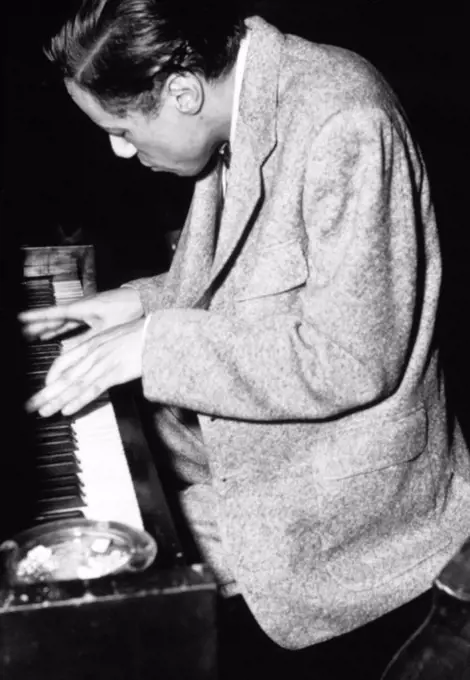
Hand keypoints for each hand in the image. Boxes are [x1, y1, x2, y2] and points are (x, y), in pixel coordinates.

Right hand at [18, 287, 143, 341]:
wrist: (142, 301)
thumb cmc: (126, 310)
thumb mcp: (105, 328)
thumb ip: (86, 339)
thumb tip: (68, 351)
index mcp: (80, 308)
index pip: (53, 313)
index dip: (36, 317)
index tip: (21, 318)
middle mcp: (81, 309)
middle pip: (55, 318)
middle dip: (39, 325)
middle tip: (23, 332)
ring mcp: (87, 312)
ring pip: (64, 322)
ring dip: (50, 329)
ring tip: (35, 335)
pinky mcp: (94, 317)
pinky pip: (74, 324)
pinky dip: (65, 331)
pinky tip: (58, 338)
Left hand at [25, 318, 145, 416]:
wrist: (157, 333)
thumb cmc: (140, 335)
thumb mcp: (114, 337)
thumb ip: (101, 349)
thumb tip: (92, 359)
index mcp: (92, 343)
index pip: (63, 360)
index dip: (51, 376)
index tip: (44, 387)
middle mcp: (93, 353)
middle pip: (64, 376)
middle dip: (46, 393)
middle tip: (30, 406)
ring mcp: (103, 363)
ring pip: (75, 385)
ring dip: (57, 400)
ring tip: (44, 412)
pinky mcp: (115, 373)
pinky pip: (93, 389)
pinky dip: (79, 401)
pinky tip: (67, 410)